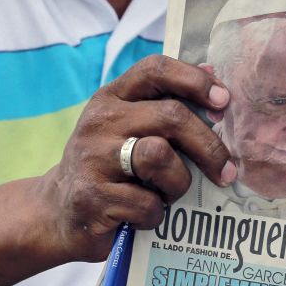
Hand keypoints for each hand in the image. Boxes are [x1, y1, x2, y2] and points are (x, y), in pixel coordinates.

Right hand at [41, 55, 236, 260]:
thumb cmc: (109, 167)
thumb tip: (215, 74)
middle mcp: (99, 121)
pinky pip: (147, 203)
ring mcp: (92, 158)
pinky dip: (156, 214)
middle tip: (226, 171)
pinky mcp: (91, 196)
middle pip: (171, 117)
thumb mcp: (129, 127)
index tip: (223, 101)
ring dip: (179, 183)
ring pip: (161, 157)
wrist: (59, 212)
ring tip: (170, 194)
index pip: (155, 69)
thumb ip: (166, 103)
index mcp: (112, 98)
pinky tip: (145, 215)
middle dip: (208, 146)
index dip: (194, 80)